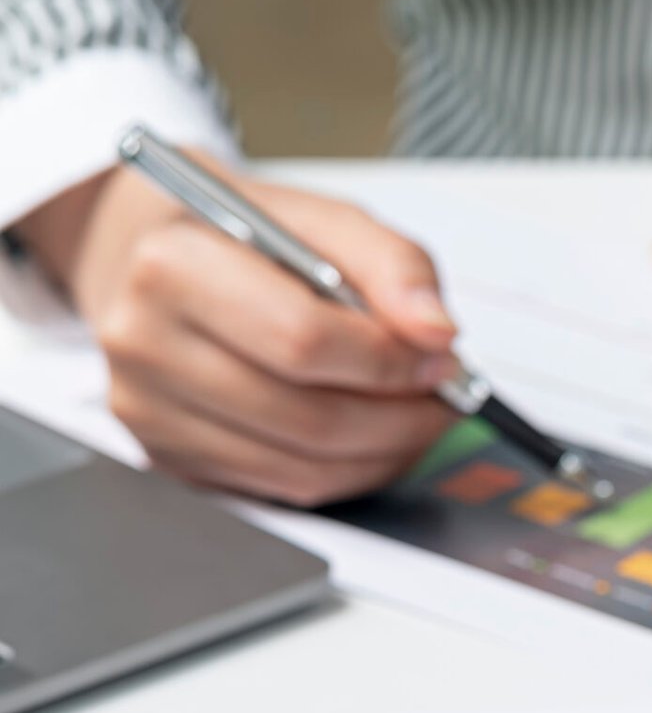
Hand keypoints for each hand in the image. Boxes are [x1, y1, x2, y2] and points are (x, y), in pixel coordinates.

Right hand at [16, 163, 460, 503]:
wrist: (166, 265)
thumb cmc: (249, 242)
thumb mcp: (323, 222)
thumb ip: (392, 265)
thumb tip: (438, 333)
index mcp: (173, 267)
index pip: (303, 341)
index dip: (388, 361)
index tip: (440, 359)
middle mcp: (145, 345)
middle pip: (308, 418)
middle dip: (399, 418)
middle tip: (443, 400)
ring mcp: (152, 414)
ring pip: (303, 469)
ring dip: (383, 454)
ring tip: (416, 419)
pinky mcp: (174, 462)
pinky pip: (286, 489)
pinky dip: (347, 473)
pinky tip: (371, 440)